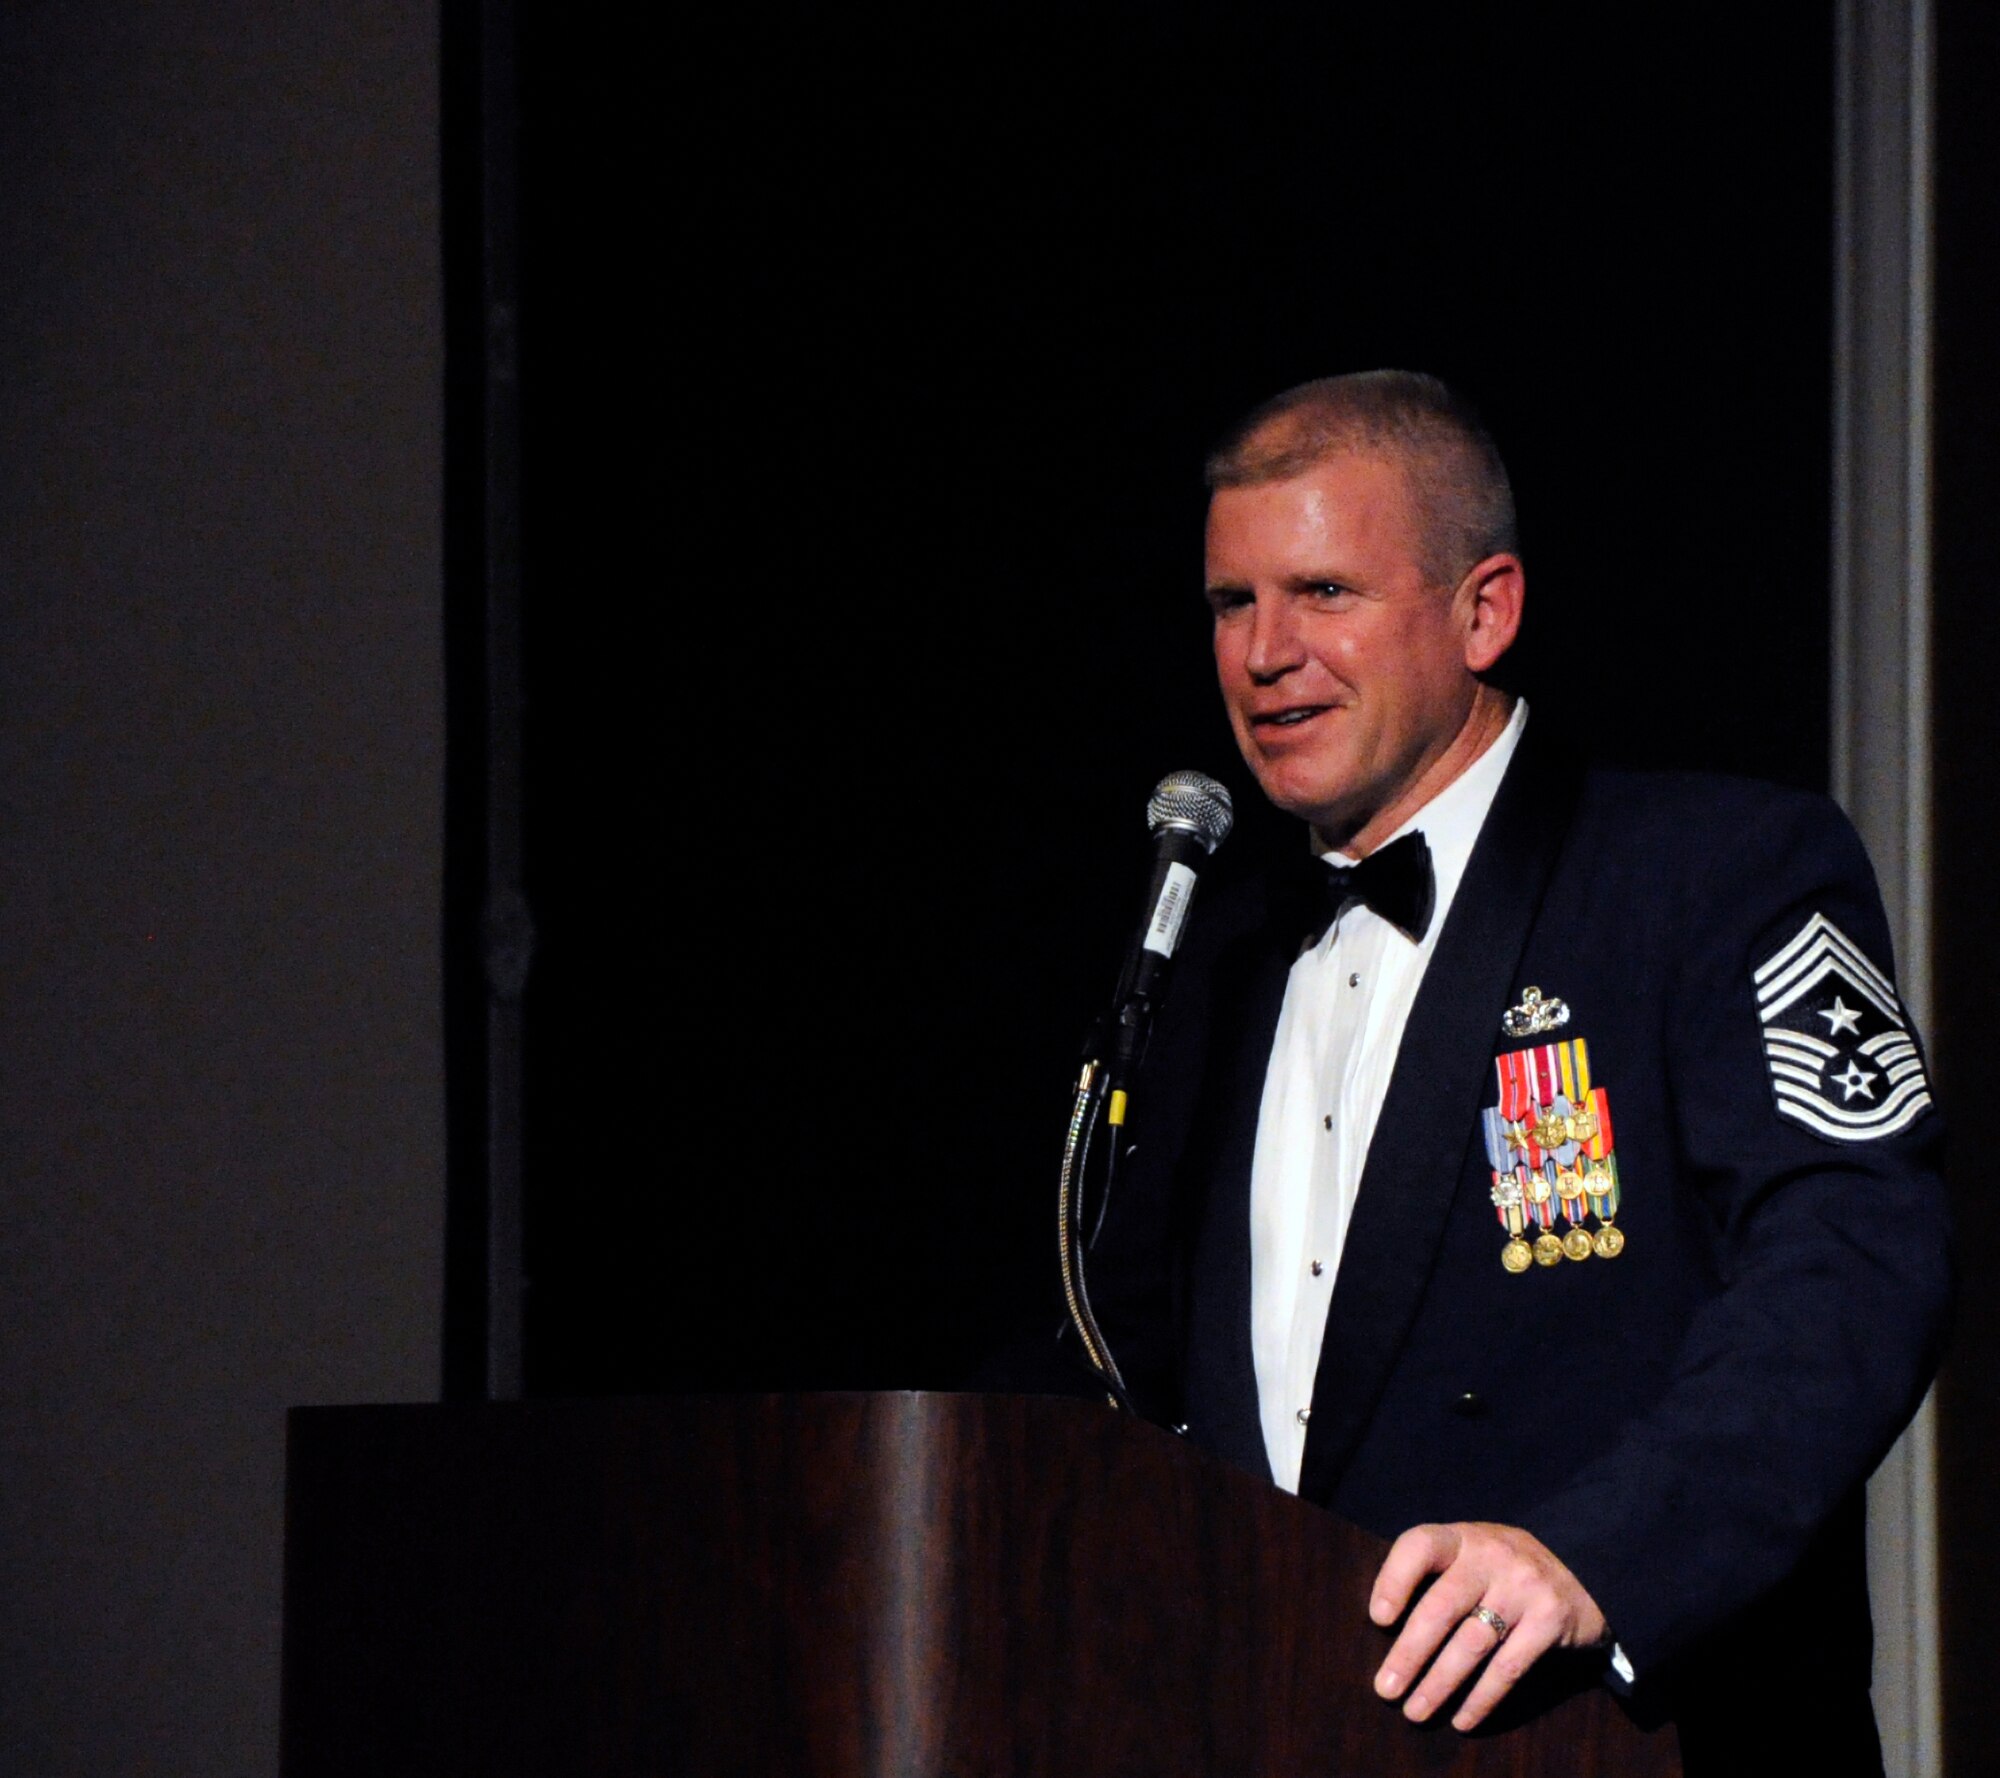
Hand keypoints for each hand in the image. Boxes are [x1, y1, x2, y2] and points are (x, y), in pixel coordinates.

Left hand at [1369, 1521, 1607, 1731]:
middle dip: (1409, 1653)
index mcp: (1463, 1537)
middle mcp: (1492, 1556)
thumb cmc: (1504, 1568)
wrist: (1584, 1566)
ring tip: (1416, 1712)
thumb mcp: (1472, 1552)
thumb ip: (1438, 1574)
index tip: (1378, 1619)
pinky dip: (1482, 1698)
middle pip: (1441, 1607)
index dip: (1394, 1579)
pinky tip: (1462, 1719)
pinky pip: (1508, 1667)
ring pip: (1472, 1643)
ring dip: (1439, 1684)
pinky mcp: (1550, 1620)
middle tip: (1386, 1689)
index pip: (1420, 1545)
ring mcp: (1523, 1587)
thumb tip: (1383, 1623)